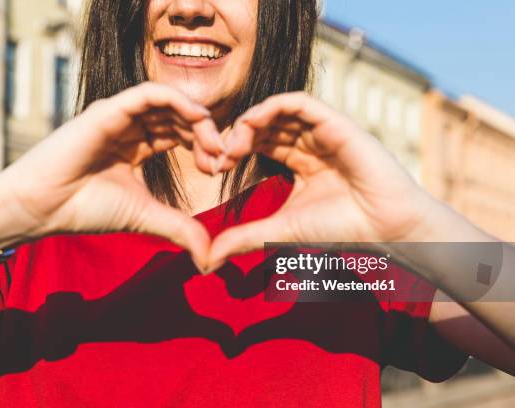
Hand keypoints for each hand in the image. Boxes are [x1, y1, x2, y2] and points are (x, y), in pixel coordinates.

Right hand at [0, 82, 226, 268]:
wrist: (45, 208)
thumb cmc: (87, 210)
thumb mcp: (146, 217)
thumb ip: (180, 229)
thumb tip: (209, 257)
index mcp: (136, 148)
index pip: (179, 135)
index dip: (204, 147)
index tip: (219, 170)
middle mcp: (129, 128)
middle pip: (179, 118)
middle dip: (206, 135)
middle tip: (223, 158)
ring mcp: (119, 117)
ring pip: (169, 103)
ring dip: (198, 119)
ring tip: (213, 145)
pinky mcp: (109, 109)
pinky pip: (150, 93)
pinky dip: (179, 101)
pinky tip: (199, 120)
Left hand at [208, 92, 439, 269]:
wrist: (384, 227)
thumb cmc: (340, 228)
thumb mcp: (280, 230)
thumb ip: (244, 238)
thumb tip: (208, 259)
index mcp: (300, 162)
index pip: (260, 143)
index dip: (235, 150)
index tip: (216, 168)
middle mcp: (310, 143)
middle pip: (265, 126)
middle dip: (237, 137)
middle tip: (219, 156)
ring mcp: (323, 131)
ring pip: (277, 110)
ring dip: (249, 122)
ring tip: (233, 144)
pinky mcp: (335, 122)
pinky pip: (298, 101)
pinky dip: (271, 107)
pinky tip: (251, 125)